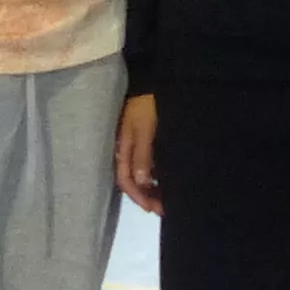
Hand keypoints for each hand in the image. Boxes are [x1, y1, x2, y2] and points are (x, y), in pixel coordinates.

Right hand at [115, 94, 159, 212]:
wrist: (151, 80)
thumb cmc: (146, 105)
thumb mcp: (144, 130)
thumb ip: (142, 156)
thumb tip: (140, 182)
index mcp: (122, 149)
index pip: (126, 180)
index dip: (139, 197)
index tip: (154, 209)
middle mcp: (126, 151)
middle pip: (132, 181)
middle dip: (146, 196)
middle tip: (164, 208)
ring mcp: (134, 146)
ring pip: (140, 174)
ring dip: (151, 188)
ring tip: (167, 199)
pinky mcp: (144, 140)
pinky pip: (147, 164)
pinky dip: (155, 175)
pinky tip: (166, 180)